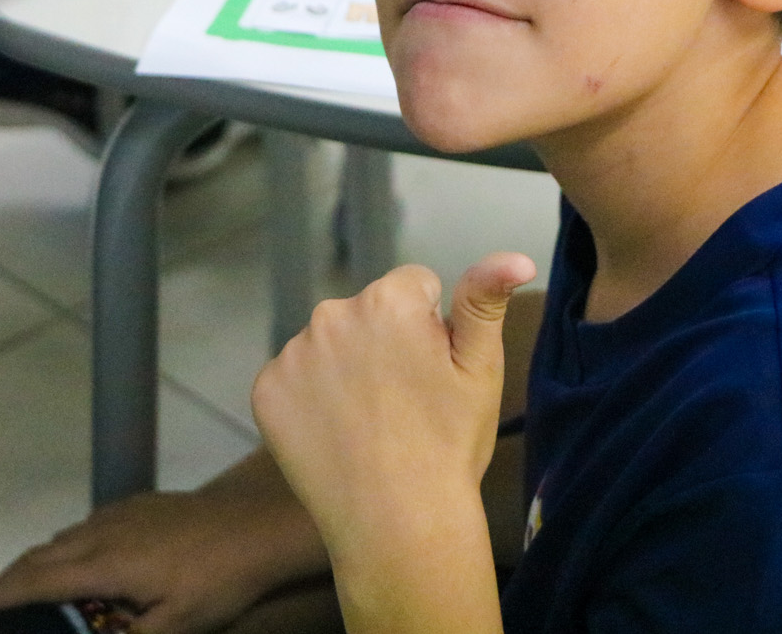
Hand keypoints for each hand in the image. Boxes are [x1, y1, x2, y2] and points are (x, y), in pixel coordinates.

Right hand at [0, 486, 314, 633]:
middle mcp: (105, 532)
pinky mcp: (143, 504)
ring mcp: (124, 513)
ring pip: (66, 536)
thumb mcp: (174, 628)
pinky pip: (90, 524)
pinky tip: (80, 557)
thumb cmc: (218, 582)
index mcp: (105, 564)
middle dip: (10, 577)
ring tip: (26, 583)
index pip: (38, 581)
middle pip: (42, 554)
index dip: (0, 594)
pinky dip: (70, 544)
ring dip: (40, 560)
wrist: (258, 527)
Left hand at [252, 254, 536, 549]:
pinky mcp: (267, 391)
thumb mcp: (480, 369)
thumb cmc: (447, 445)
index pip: (414, 287)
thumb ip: (485, 299)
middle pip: (367, 313)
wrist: (397, 524)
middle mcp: (332, 314)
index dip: (429, 330)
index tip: (430, 373)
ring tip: (371, 423)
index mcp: (389, 299)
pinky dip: (310, 400)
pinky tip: (336, 434)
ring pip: (329, 344)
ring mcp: (293, 353)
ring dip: (346, 369)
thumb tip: (514, 256)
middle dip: (385, 343)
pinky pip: (293, 379)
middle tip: (404, 402)